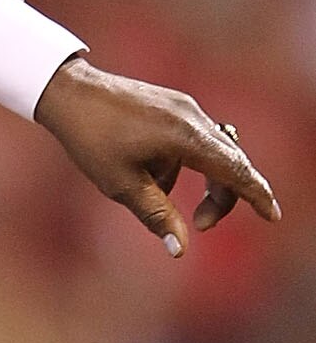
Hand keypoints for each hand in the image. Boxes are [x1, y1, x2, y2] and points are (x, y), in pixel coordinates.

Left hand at [33, 55, 279, 254]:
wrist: (69, 93)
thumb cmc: (91, 139)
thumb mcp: (122, 185)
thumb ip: (157, 215)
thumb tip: (180, 250)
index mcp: (186, 137)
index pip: (234, 170)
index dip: (256, 194)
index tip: (272, 215)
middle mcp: (194, 117)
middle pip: (230, 162)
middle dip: (222, 197)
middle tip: (199, 225)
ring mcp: (185, 108)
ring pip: (212, 151)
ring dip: (197, 180)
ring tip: (153, 189)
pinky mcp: (174, 105)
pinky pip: (192, 140)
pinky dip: (182, 163)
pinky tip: (147, 169)